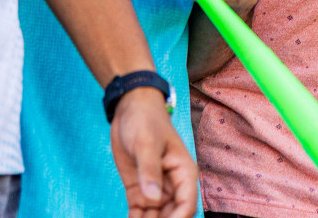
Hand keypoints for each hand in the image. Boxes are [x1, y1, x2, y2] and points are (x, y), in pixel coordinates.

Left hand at [110, 88, 197, 217]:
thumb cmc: (145, 120)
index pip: (186, 204)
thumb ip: (149, 170)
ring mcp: (154, 189)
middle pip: (172, 215)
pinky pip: (138, 214)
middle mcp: (172, 185)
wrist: (130, 109)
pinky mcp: (138, 191)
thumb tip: (153, 199)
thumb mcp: (146, 143)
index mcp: (183, 172)